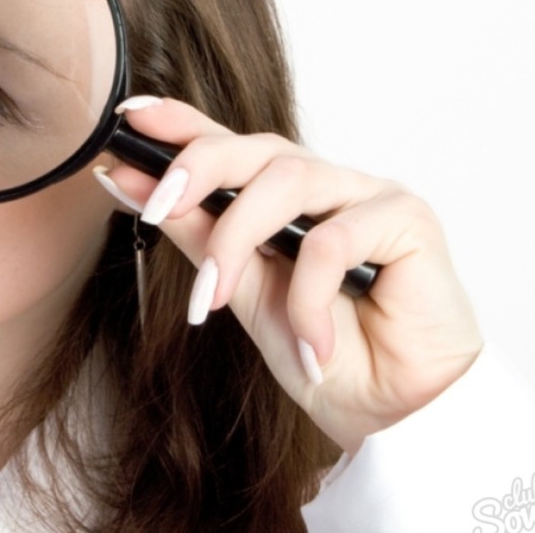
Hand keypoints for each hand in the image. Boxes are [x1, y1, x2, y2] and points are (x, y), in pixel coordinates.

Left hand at [98, 96, 483, 453]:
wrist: (394, 417)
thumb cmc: (322, 353)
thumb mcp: (238, 293)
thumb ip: (192, 233)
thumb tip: (125, 181)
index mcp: (281, 198)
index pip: (227, 144)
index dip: (180, 123)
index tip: (128, 117)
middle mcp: (323, 185)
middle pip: (256, 148)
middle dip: (196, 170)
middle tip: (153, 208)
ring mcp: (367, 195)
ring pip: (287, 181)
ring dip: (237, 241)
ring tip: (216, 299)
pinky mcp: (408, 219)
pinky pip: (334, 239)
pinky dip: (309, 297)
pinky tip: (313, 344)